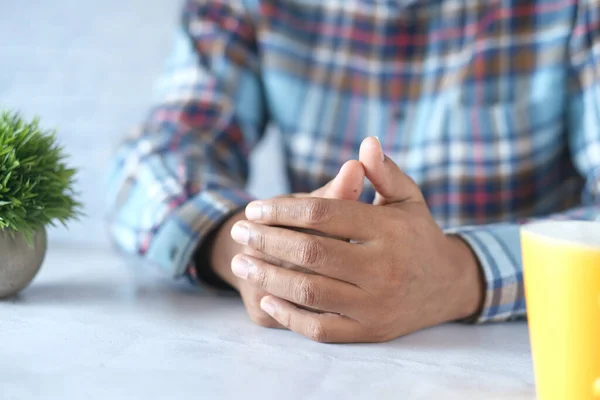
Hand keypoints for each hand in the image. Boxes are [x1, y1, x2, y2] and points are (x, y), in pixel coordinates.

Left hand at [229, 137, 483, 341]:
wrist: (450, 285)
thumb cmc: (418, 235)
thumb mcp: (408, 199)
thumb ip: (386, 172)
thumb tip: (366, 143)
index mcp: (390, 229)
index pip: (323, 214)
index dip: (282, 209)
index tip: (254, 209)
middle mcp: (384, 269)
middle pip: (311, 252)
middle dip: (267, 241)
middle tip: (238, 232)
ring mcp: (377, 305)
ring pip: (310, 292)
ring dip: (267, 277)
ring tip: (240, 262)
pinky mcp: (370, 333)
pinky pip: (321, 329)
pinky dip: (289, 316)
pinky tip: (266, 298)